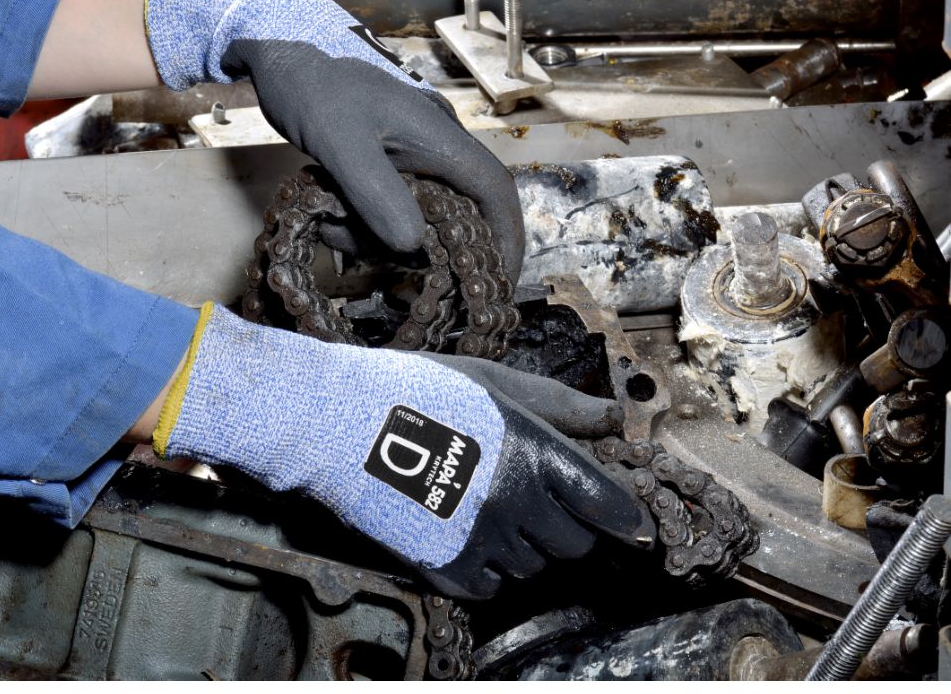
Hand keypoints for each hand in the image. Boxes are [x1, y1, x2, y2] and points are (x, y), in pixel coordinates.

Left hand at [144, 0, 524, 282]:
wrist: (282, 67)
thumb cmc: (313, 92)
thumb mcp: (339, 142)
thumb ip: (375, 193)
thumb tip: (413, 248)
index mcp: (440, 138)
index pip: (493, 190)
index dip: (506, 237)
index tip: (503, 281)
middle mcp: (435, 152)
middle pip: (459, 215)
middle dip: (429, 251)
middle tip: (401, 278)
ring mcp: (411, 163)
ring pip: (417, 221)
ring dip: (379, 241)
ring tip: (333, 229)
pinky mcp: (389, 172)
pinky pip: (390, 213)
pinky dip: (363, 227)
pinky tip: (328, 220)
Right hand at [153, 304, 655, 598]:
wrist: (338, 421)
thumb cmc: (416, 389)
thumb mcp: (495, 382)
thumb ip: (561, 406)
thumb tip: (616, 415)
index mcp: (536, 452)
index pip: (608, 506)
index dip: (625, 519)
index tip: (630, 526)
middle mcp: (517, 501)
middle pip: (574, 543)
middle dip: (567, 525)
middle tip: (539, 499)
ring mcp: (480, 538)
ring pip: (532, 565)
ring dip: (525, 544)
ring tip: (491, 507)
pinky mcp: (444, 564)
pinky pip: (491, 586)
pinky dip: (489, 569)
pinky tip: (469, 534)